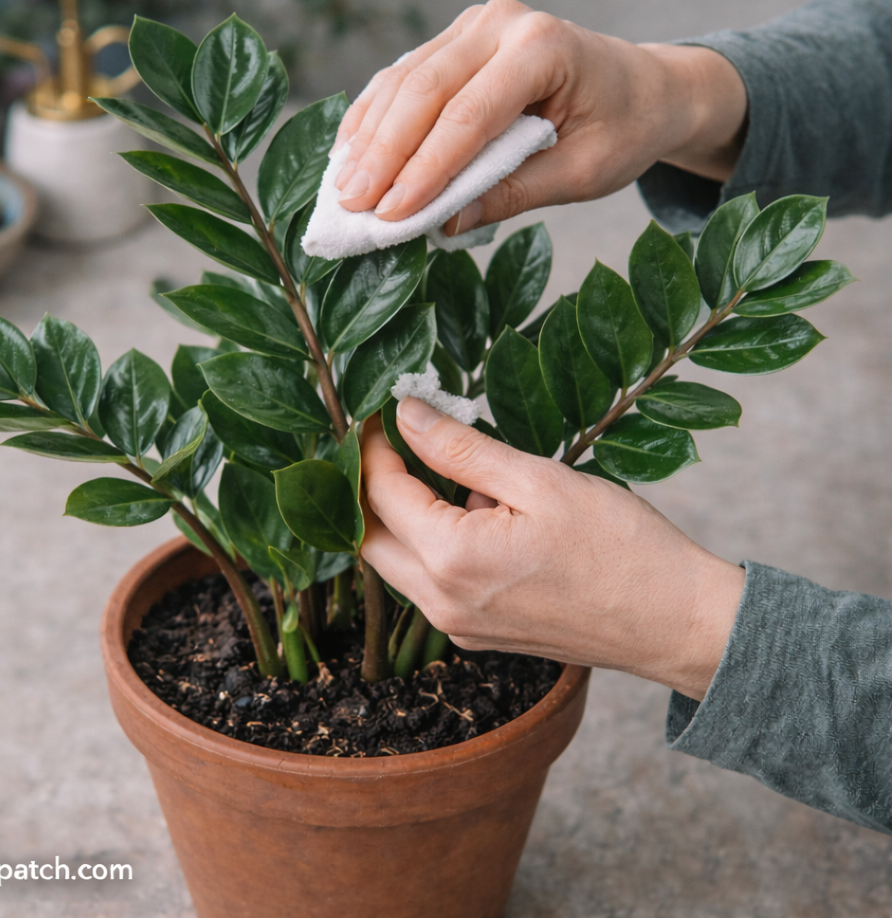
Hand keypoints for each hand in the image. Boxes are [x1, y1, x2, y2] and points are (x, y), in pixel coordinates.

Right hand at [333, 0, 746, 233]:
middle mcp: (502, 24)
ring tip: (341, 188)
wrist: (644, 89)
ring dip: (370, 137)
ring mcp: (476, 26)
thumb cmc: (622, 129)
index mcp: (543, 48)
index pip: (468, 116)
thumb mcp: (581, 173)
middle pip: (424, 91)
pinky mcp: (458, 39)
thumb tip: (443, 222)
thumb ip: (513, 192)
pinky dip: (376, 117)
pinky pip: (405, 77)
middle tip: (351, 205)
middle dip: (384, 154)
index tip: (390, 216)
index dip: (425, 171)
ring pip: (405, 81)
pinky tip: (351, 152)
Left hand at [360, 399, 745, 700]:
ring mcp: (459, 627)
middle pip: (373, 538)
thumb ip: (460, 449)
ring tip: (464, 478)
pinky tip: (487, 519)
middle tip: (402, 439)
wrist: (674, 622)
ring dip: (409, 517)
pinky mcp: (478, 635)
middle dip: (376, 486)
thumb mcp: (538, 481)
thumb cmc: (620, 547)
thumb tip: (405, 415)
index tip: (383, 411)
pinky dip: (437, 546)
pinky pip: (433, 584)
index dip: (375, 447)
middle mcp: (442, 605)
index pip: (381, 495)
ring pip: (399, 563)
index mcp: (451, 561)